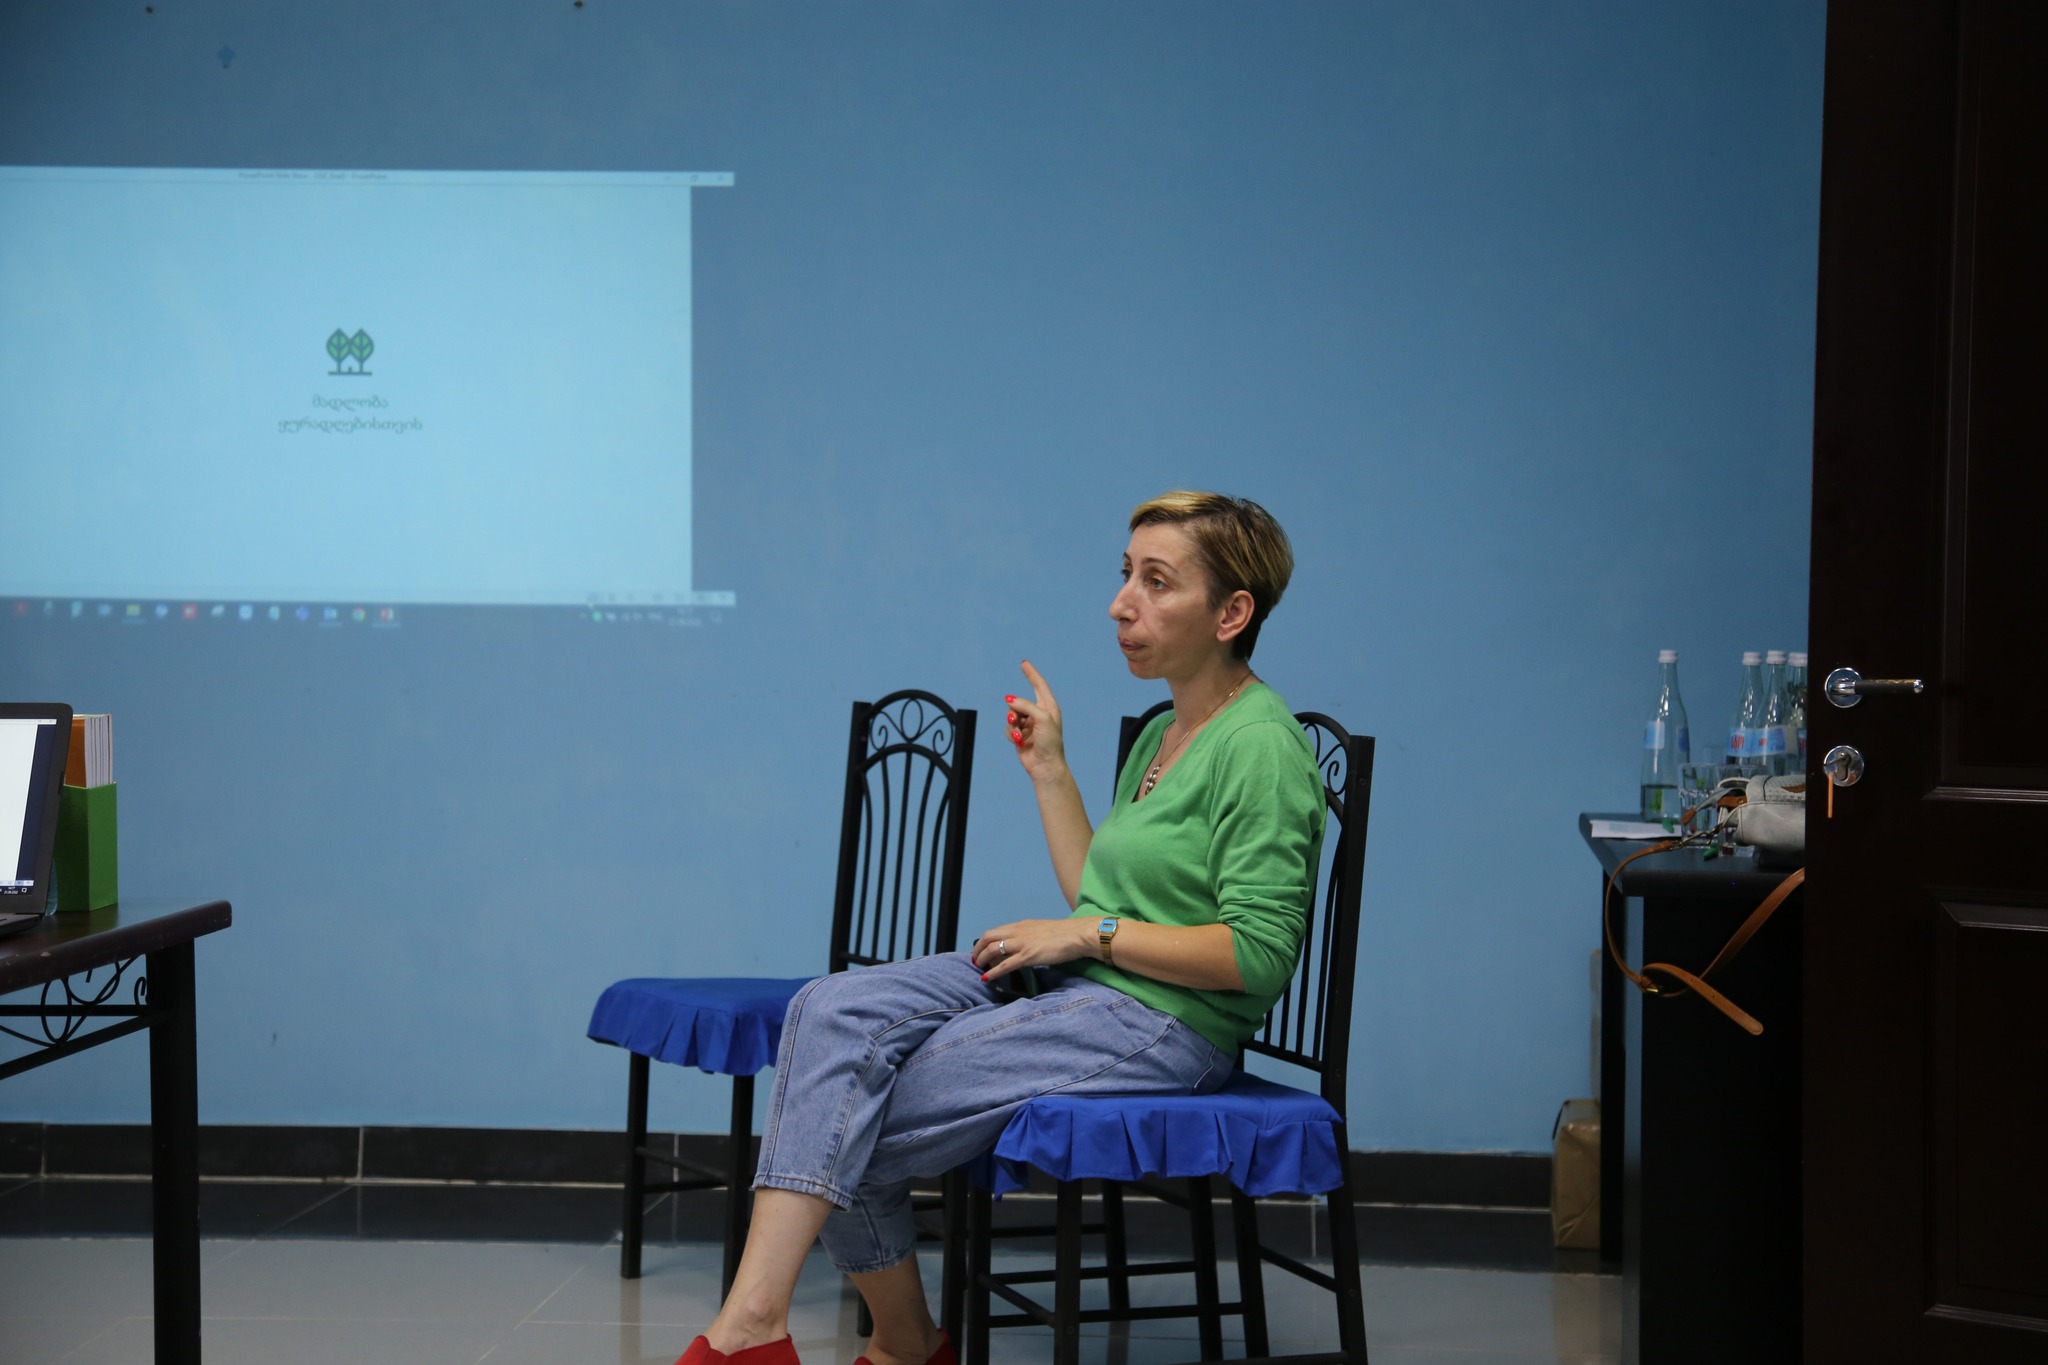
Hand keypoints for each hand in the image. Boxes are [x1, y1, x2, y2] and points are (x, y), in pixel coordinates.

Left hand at [970, 917, 1092, 983]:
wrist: (1078, 935)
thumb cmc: (1065, 934)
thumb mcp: (1041, 931)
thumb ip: (1029, 937)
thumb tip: (1023, 948)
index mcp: (1021, 925)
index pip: (995, 931)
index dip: (984, 941)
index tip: (981, 950)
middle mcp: (1018, 931)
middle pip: (988, 937)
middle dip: (978, 949)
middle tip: (976, 960)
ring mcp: (1022, 943)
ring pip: (993, 949)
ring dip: (982, 959)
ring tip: (979, 968)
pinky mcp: (1028, 955)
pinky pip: (1004, 965)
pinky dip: (993, 972)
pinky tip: (987, 978)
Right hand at [1005, 660, 1068, 784]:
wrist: (1045, 765)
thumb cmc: (1050, 742)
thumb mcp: (1042, 718)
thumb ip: (1026, 705)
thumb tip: (1010, 700)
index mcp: (1049, 708)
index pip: (1039, 685)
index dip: (1031, 674)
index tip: (1024, 663)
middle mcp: (1038, 714)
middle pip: (1019, 702)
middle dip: (1015, 710)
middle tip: (1018, 720)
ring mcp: (1029, 724)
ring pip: (1011, 715)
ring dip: (1012, 724)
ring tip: (1019, 734)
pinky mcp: (1020, 734)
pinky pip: (1008, 727)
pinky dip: (1011, 733)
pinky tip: (1018, 741)